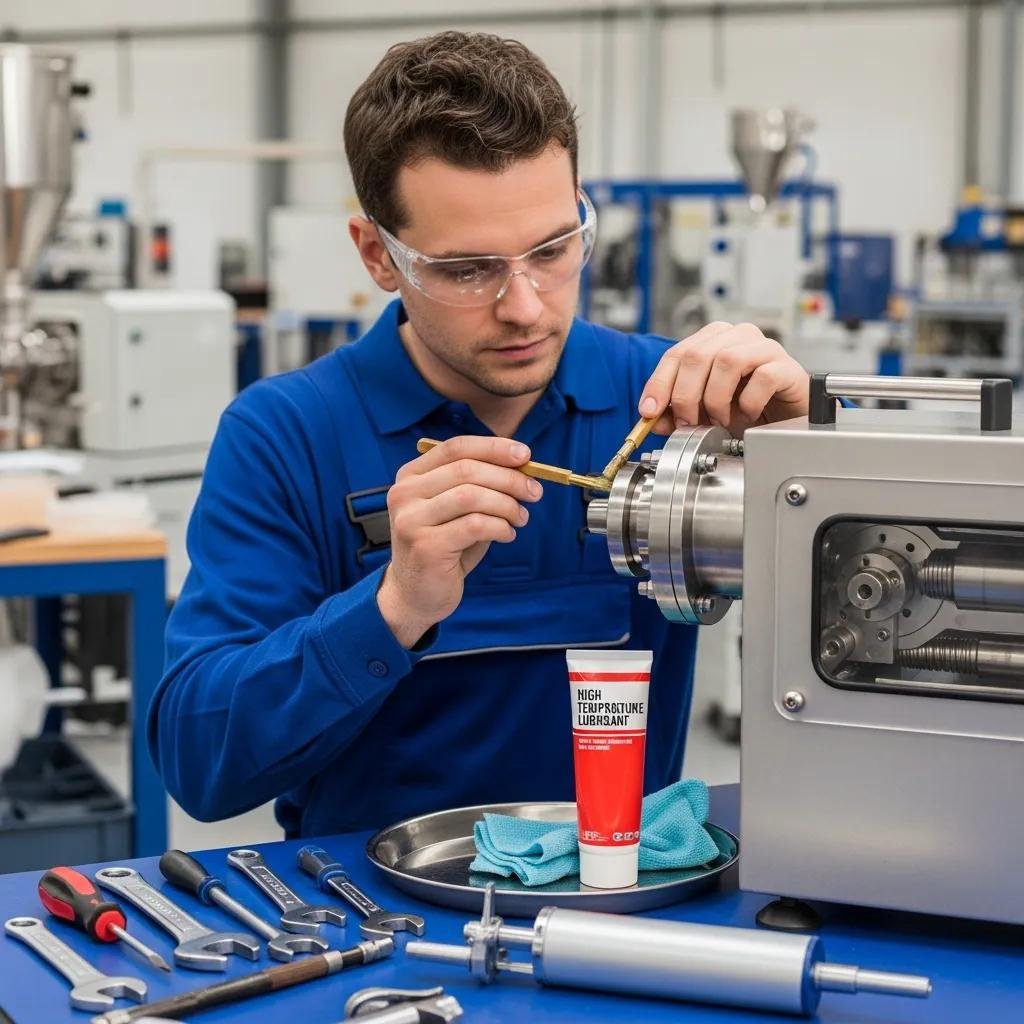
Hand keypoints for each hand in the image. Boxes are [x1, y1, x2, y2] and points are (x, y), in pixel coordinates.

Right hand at [377, 436, 541, 647]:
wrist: (416, 594)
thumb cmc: (445, 548)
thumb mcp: (460, 510)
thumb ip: (481, 486)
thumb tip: (522, 467)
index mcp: (411, 476)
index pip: (456, 448)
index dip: (494, 448)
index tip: (526, 455)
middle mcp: (405, 494)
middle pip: (467, 470)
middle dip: (509, 478)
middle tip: (534, 492)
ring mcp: (411, 520)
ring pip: (472, 496)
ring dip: (506, 505)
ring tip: (520, 517)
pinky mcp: (425, 546)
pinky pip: (475, 525)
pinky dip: (500, 527)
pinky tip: (506, 534)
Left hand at [638, 322, 808, 435]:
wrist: (785, 417)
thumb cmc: (745, 408)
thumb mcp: (703, 411)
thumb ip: (676, 412)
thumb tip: (654, 418)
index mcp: (712, 339)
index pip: (675, 354)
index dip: (659, 384)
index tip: (650, 411)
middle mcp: (737, 336)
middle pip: (697, 356)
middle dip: (686, 396)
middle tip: (688, 423)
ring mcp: (764, 348)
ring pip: (728, 361)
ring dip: (716, 398)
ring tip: (720, 418)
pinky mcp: (787, 366)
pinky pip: (763, 377)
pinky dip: (749, 401)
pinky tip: (748, 414)